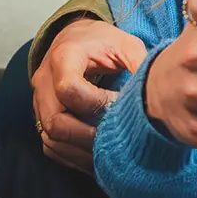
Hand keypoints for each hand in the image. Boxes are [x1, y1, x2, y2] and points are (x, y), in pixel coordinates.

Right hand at [32, 17, 146, 173]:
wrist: (77, 38)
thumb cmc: (103, 41)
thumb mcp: (126, 44)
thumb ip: (140, 64)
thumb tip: (157, 94)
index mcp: (64, 57)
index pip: (69, 89)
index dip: (96, 103)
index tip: (121, 105)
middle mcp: (44, 80)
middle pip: (54, 121)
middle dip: (86, 137)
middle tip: (116, 141)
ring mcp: (39, 101)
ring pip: (50, 138)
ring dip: (79, 152)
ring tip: (109, 157)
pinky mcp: (41, 116)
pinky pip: (50, 145)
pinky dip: (71, 156)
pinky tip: (96, 159)